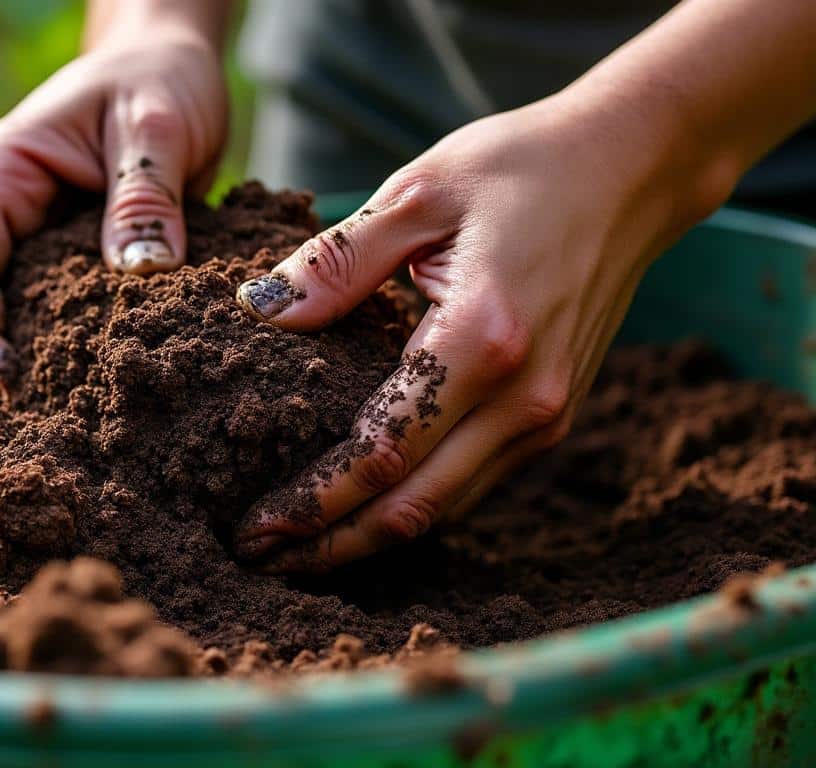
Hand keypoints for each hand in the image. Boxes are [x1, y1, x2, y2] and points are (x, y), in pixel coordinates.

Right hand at [0, 21, 226, 385]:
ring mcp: (33, 237)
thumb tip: (139, 275)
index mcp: (1, 172)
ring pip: (8, 312)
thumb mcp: (156, 128)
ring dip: (28, 354)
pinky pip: (54, 309)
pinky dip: (65, 344)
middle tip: (38, 413)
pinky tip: (94, 380)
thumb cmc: (156, 78)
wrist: (171, 62)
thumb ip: (144, 198)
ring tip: (63, 409)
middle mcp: (4, 209)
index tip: (4, 377)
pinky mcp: (68, 258)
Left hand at [232, 95, 728, 572]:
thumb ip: (338, 261)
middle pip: (412, 507)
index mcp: (482, 338)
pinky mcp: (553, 416)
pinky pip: (471, 485)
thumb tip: (258, 309)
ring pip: (445, 511)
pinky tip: (362, 510)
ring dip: (369, 539)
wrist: (631, 169)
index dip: (313, 502)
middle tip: (259, 558)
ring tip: (298, 549)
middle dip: (330, 545)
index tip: (252, 527)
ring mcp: (547, 414)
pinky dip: (412, 509)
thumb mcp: (419, 192)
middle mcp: (524, 396)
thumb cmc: (521, 168)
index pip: (381, 451)